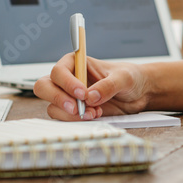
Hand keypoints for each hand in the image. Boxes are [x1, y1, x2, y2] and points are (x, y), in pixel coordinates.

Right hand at [34, 53, 151, 120]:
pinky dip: (76, 120)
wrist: (139, 93)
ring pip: (52, 105)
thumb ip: (109, 85)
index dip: (67, 82)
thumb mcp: (124, 78)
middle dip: (58, 98)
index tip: (82, 93)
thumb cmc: (130, 77)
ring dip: (71, 113)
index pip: (59, 70)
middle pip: (44, 87)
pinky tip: (95, 114)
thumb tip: (91, 97)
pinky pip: (63, 117)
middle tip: (77, 108)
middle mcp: (69, 78)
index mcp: (77, 62)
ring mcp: (69, 96)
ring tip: (94, 112)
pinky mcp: (74, 111)